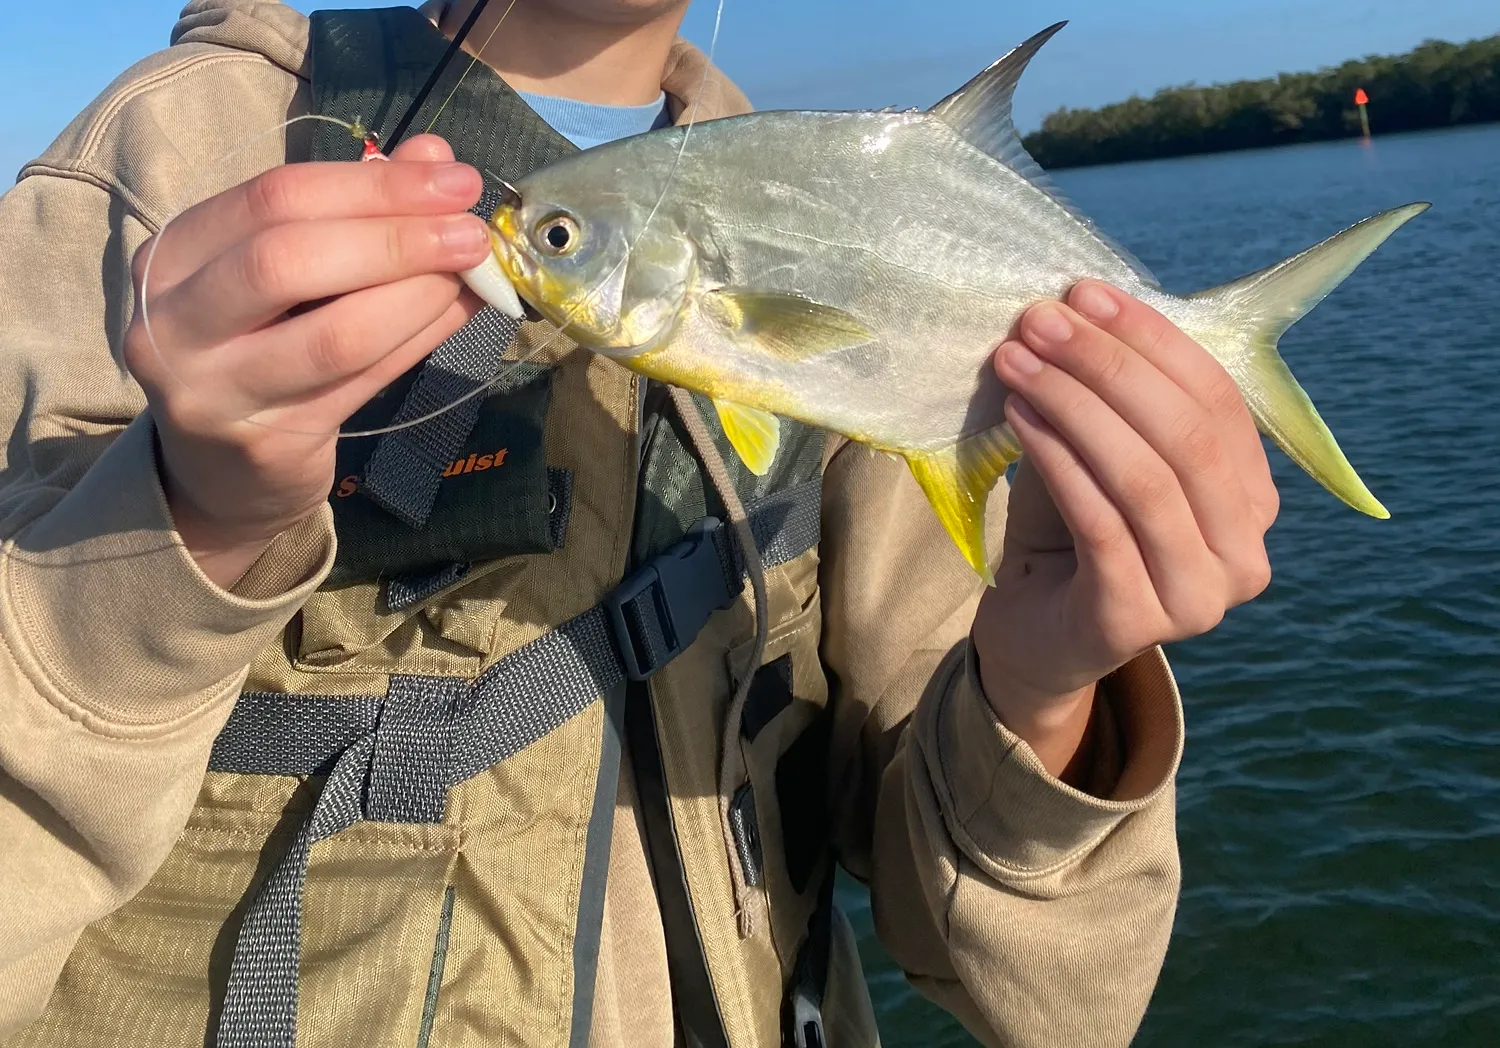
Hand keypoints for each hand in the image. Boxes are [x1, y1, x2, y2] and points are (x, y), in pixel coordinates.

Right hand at [122, 135, 488, 586]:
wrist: (219, 470)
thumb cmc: (255, 347)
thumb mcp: (284, 270)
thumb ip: (351, 208)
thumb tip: (434, 158)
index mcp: (169, 257)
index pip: (273, 199)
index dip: (372, 184)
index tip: (450, 177)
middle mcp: (172, 323)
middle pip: (290, 260)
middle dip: (395, 238)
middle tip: (471, 231)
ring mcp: (216, 391)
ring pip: (335, 333)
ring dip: (419, 295)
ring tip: (474, 274)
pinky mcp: (269, 444)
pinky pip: (363, 382)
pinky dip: (419, 340)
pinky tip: (459, 314)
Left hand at [973, 280, 1278, 778]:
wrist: (1035, 637)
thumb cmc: (1073, 536)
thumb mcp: (1097, 454)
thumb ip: (1109, 398)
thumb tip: (1075, 310)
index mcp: (1252, 502)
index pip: (1217, 400)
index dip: (1152, 339)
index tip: (1084, 293)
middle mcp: (1244, 556)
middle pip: (1185, 436)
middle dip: (1108, 366)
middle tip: (1038, 322)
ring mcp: (1197, 598)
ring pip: (1144, 478)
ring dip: (1074, 406)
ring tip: (1016, 362)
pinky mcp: (1135, 622)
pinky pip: (1100, 523)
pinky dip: (1058, 461)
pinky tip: (1017, 418)